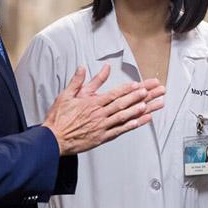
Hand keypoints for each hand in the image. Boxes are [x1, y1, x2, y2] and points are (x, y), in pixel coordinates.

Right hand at [42, 65, 165, 154]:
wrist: (52, 140)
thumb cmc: (59, 117)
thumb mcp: (66, 95)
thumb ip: (77, 81)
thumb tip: (82, 67)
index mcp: (91, 103)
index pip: (113, 94)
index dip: (128, 89)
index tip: (140, 85)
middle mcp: (99, 114)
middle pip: (123, 103)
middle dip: (141, 96)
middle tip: (155, 91)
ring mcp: (102, 126)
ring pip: (125, 116)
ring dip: (141, 110)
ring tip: (154, 104)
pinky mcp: (102, 137)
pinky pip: (120, 130)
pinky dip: (131, 125)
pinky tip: (142, 121)